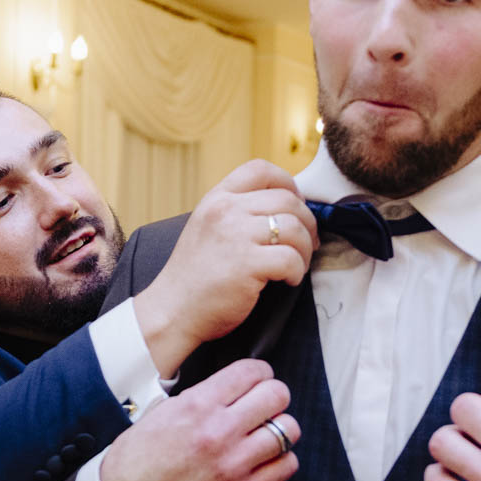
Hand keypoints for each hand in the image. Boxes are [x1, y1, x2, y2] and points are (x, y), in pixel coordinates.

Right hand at [102, 359, 298, 480]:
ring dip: (281, 429)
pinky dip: (282, 460)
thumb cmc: (137, 460)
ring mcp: (233, 464)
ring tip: (267, 434)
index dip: (260, 373)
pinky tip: (267, 459)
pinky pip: (285, 467)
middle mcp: (219, 431)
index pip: (251, 372)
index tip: (259, 380)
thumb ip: (198, 398)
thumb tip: (228, 389)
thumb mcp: (161, 412)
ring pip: (288, 430)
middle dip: (274, 396)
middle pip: (277, 395)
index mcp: (197, 405)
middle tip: (266, 405)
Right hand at [131, 161, 315, 376]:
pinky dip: (297, 271)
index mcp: (216, 199)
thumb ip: (237, 213)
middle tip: (308, 243)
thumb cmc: (194, 277)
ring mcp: (236, 236)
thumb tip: (286, 209)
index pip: (261, 170)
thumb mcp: (208, 228)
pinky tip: (287, 280)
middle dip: (307, 223)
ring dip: (305, 249)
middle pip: (287, 200)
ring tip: (297, 265)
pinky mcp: (247, 264)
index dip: (288, 184)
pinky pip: (291, 258)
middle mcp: (225, 211)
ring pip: (294, 228)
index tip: (296, 206)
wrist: (172, 311)